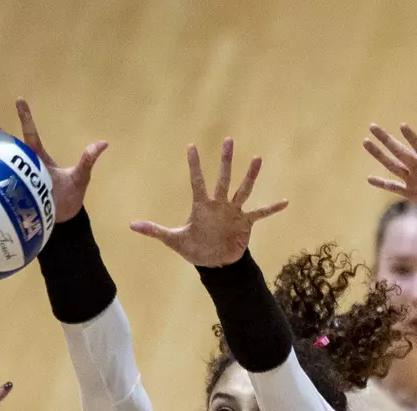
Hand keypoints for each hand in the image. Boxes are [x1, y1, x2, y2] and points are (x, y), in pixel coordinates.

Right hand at [0, 98, 106, 223]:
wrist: (62, 223)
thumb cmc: (71, 198)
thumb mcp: (80, 178)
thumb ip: (87, 161)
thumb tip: (103, 143)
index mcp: (38, 158)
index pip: (30, 134)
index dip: (25, 117)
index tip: (19, 99)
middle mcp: (24, 165)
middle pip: (6, 142)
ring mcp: (15, 179)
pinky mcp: (10, 194)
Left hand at [130, 139, 287, 266]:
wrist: (216, 264)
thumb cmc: (195, 249)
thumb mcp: (174, 241)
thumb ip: (155, 231)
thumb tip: (131, 226)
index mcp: (202, 206)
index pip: (197, 181)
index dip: (194, 165)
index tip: (191, 147)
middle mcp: (219, 204)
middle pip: (223, 178)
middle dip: (226, 160)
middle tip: (228, 140)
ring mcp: (234, 211)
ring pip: (243, 188)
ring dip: (250, 175)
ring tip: (257, 158)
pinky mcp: (246, 223)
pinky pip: (260, 213)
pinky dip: (272, 208)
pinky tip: (285, 202)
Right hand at [363, 124, 416, 227]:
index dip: (412, 138)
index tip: (401, 125)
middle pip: (401, 152)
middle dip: (387, 140)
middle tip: (373, 126)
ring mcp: (416, 181)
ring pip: (394, 166)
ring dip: (380, 155)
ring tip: (365, 142)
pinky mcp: (413, 195)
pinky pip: (394, 188)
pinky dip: (382, 184)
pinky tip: (369, 178)